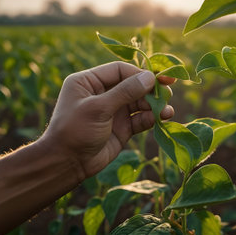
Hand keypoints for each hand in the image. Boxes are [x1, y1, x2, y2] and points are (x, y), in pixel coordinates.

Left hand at [40, 61, 174, 179]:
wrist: (67, 164)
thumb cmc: (75, 130)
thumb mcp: (98, 108)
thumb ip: (125, 92)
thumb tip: (150, 77)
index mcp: (89, 81)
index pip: (119, 70)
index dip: (139, 74)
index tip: (158, 79)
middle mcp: (102, 93)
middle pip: (133, 85)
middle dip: (151, 89)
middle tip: (168, 92)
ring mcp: (113, 111)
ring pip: (140, 102)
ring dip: (154, 105)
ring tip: (168, 110)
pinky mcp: (122, 128)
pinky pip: (140, 118)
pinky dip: (152, 118)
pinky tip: (162, 119)